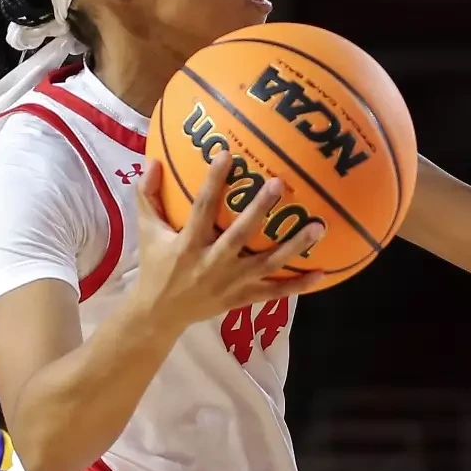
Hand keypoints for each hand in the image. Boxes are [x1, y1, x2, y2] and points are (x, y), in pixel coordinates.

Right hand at [133, 148, 321, 322]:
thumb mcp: (147, 232)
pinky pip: (275, 292)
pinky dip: (299, 285)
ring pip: (267, 264)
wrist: (160, 314)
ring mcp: (231, 283)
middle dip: (259, 210)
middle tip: (278, 183)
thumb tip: (152, 160)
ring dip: (294, 247)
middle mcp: (212, 264)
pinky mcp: (242, 299)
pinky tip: (323, 272)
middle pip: (240, 235)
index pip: (201, 209)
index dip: (213, 183)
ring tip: (318, 227)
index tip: (227, 155)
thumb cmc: (156, 266)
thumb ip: (147, 196)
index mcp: (187, 245)